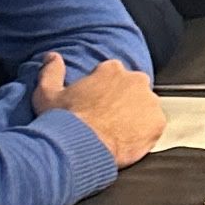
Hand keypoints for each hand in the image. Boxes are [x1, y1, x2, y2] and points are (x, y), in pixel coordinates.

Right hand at [32, 51, 166, 169]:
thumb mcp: (47, 93)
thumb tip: (52, 56)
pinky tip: (129, 142)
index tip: (98, 102)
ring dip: (136, 116)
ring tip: (119, 132)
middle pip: (133, 88)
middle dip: (124, 100)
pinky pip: (154, 126)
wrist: (79, 147)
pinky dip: (145, 133)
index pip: (113, 73)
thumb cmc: (63, 120)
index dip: (105, 88)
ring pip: (146, 107)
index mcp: (111, 70)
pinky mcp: (157, 123)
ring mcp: (148, 102)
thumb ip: (51, 71)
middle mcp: (135, 80)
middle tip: (109, 118)